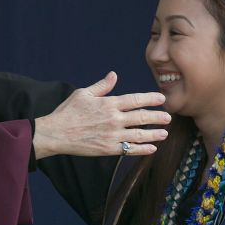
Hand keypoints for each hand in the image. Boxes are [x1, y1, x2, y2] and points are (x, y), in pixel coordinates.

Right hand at [32, 72, 169, 158]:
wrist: (56, 133)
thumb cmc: (67, 112)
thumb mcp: (83, 94)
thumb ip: (101, 86)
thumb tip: (113, 75)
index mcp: (109, 103)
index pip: (135, 100)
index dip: (150, 99)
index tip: (161, 99)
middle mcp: (113, 119)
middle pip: (142, 117)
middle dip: (157, 117)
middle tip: (168, 117)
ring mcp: (112, 135)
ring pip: (139, 134)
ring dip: (154, 134)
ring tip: (164, 133)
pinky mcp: (108, 149)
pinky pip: (130, 149)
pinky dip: (142, 149)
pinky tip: (151, 148)